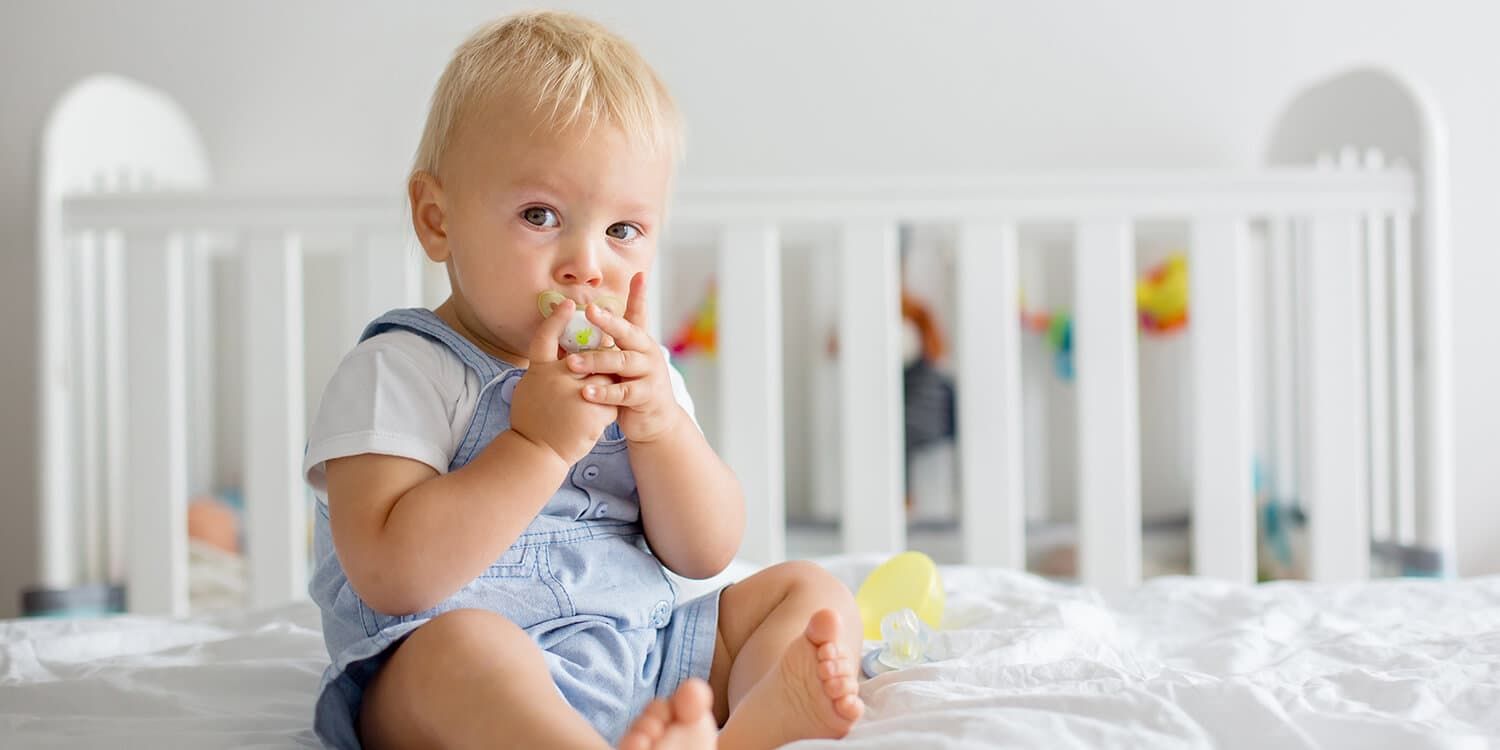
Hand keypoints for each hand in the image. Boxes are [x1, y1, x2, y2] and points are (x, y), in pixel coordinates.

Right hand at [509, 299, 619, 465]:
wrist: (536, 453)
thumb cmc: (531, 422)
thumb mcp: (530, 388)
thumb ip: (546, 369)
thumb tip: (562, 353)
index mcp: (539, 370)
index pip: (546, 337)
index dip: (556, 319)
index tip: (568, 303)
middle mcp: (557, 378)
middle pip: (588, 356)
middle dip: (599, 357)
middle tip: (607, 352)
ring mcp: (577, 393)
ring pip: (605, 376)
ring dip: (606, 384)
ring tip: (597, 396)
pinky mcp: (594, 411)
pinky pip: (612, 399)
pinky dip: (608, 407)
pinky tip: (597, 420)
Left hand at [566, 273, 681, 443]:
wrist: (656, 420)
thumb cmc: (633, 386)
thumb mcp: (624, 361)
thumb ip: (612, 343)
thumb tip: (589, 319)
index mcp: (639, 341)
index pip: (639, 314)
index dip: (639, 294)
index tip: (639, 274)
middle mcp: (647, 352)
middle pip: (629, 333)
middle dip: (609, 322)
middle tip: (590, 311)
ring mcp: (650, 373)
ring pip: (623, 362)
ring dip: (596, 361)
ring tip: (572, 363)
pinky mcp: (647, 396)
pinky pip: (623, 392)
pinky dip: (604, 392)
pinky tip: (585, 391)